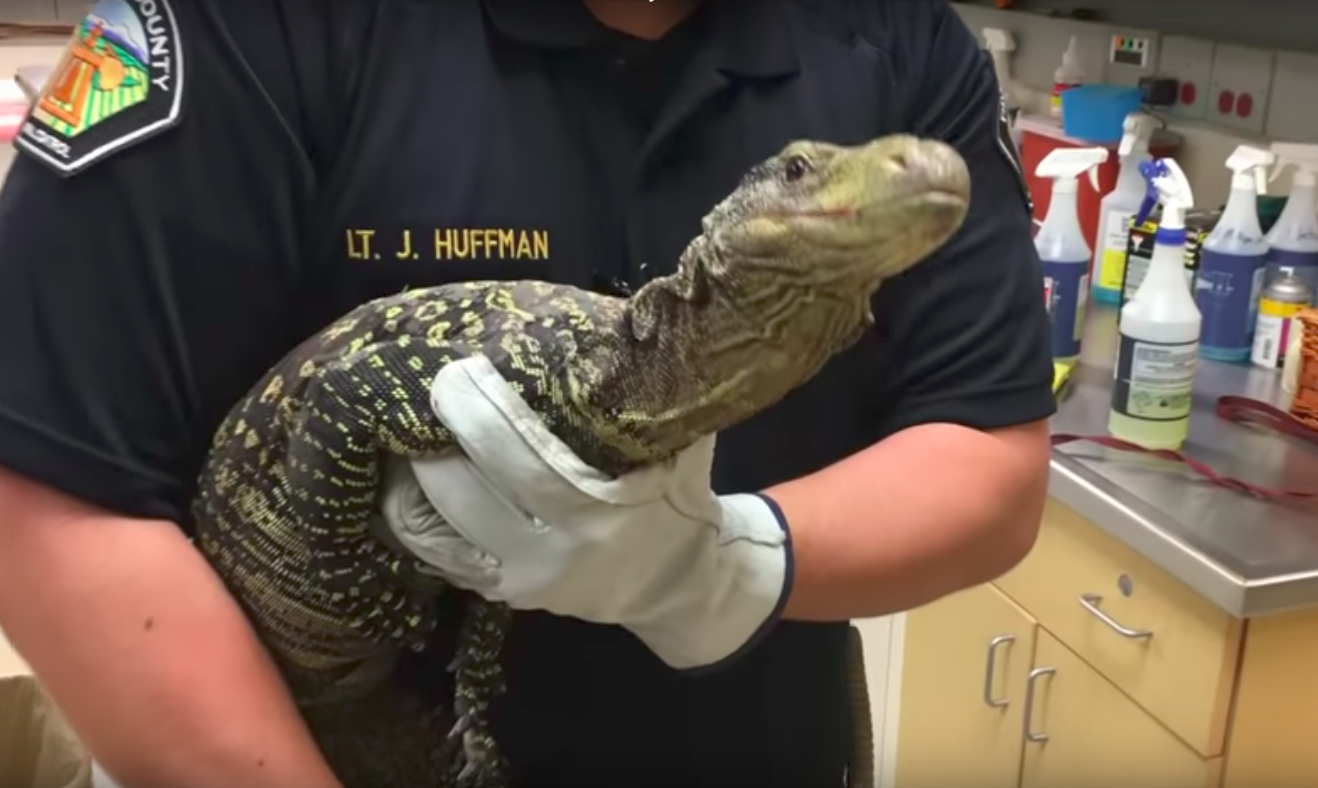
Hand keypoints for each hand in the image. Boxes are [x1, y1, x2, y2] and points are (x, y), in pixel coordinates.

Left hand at [382, 355, 792, 670]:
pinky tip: (409, 473)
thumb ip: (648, 403)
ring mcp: (517, 580)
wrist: (676, 587)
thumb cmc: (677, 506)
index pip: (519, 459)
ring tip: (403, 426)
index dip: (480, 412)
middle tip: (415, 389)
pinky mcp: (499, 593)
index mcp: (595, 515)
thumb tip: (617, 330)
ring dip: (410, 473)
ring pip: (432, 525)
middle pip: (459, 491)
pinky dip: (414, 510)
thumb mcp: (681, 452)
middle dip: (430, 437)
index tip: (457, 369)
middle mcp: (548, 554)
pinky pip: (435, 551)